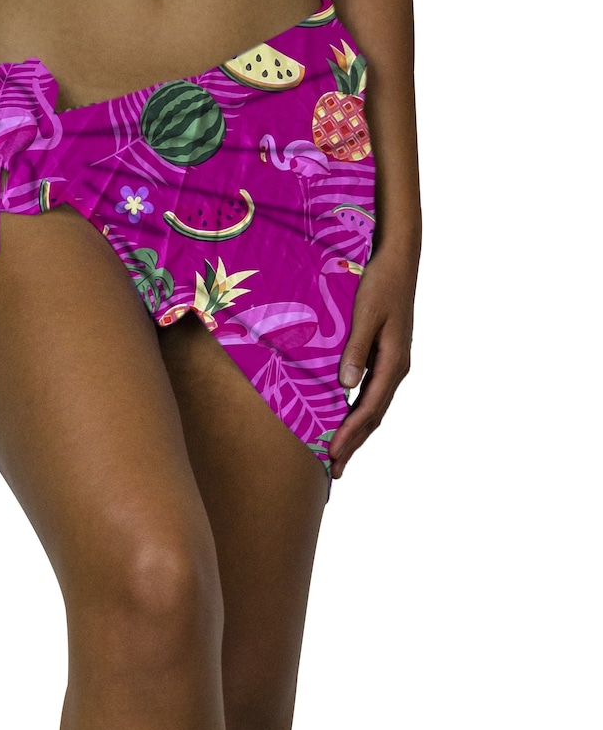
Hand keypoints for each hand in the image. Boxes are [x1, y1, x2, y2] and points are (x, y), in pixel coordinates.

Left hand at [329, 245, 417, 479]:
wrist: (398, 258)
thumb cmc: (380, 283)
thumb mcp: (365, 315)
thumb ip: (355, 350)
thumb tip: (346, 387)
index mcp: (394, 361)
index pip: (369, 408)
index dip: (350, 433)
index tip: (332, 453)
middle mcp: (396, 367)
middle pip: (373, 415)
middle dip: (353, 443)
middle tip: (334, 471)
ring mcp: (392, 362)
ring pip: (373, 406)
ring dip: (356, 432)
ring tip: (338, 456)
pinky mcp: (385, 355)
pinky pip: (372, 393)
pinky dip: (358, 412)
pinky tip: (346, 421)